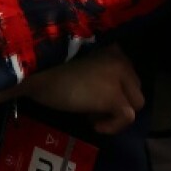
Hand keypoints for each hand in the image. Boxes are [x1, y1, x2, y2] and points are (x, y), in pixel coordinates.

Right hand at [22, 44, 142, 134]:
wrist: (34, 72)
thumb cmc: (45, 66)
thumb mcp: (75, 62)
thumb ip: (95, 69)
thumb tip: (104, 91)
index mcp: (109, 45)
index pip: (126, 71)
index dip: (114, 86)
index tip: (93, 93)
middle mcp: (120, 57)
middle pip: (134, 87)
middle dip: (117, 99)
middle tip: (90, 105)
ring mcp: (119, 76)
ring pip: (136, 102)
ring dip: (115, 112)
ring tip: (91, 114)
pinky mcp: (115, 96)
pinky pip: (127, 117)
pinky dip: (112, 126)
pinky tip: (94, 125)